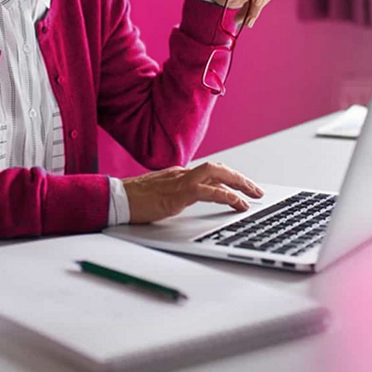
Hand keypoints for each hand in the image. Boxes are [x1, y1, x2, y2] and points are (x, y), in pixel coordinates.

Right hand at [122, 162, 263, 223]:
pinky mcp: (179, 193)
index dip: (228, 178)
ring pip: (217, 174)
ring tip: (253, 195)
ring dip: (239, 183)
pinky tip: (237, 203)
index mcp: (176, 174)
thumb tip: (184, 202)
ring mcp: (180, 181)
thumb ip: (173, 196)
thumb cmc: (131, 200)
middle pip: (217, 168)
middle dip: (239, 178)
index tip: (241, 188)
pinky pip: (209, 190)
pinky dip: (227, 195)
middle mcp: (181, 173)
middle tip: (256, 190)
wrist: (115, 199)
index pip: (209, 172)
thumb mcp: (158, 197)